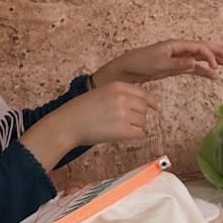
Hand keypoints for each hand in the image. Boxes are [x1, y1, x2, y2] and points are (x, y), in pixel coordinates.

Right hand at [19, 82, 157, 170]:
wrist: (67, 124)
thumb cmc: (80, 111)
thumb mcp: (100, 93)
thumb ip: (119, 95)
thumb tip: (139, 103)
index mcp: (117, 86)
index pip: (143, 93)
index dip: (151, 102)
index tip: (155, 107)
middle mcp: (123, 98)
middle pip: (144, 108)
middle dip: (138, 116)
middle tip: (125, 123)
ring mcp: (124, 114)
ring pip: (142, 122)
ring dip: (134, 126)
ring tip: (117, 128)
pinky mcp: (123, 130)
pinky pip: (139, 133)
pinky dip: (133, 136)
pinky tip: (121, 135)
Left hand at [93, 40, 222, 84]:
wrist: (127, 70)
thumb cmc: (140, 63)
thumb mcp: (158, 64)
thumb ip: (177, 64)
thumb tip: (195, 63)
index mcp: (176, 45)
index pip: (198, 47)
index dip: (210, 55)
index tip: (216, 67)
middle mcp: (180, 49)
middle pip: (203, 49)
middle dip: (218, 53)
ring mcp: (179, 58)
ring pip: (201, 58)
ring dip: (214, 61)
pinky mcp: (176, 67)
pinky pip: (194, 68)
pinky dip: (204, 71)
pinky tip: (213, 76)